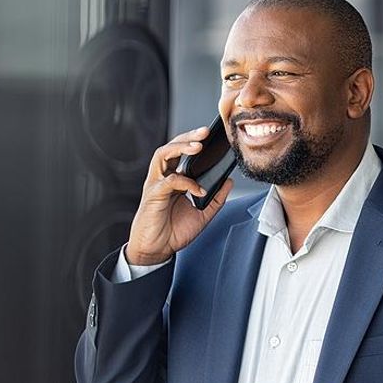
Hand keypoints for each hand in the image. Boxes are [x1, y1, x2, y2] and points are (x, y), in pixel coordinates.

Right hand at [125, 125, 233, 265]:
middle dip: (188, 136)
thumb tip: (229, 181)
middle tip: (205, 132)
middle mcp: (163, 177)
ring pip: (163, 154)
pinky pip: (169, 181)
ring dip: (180, 147)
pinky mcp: (153, 194)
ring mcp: (156, 184)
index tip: (215, 137)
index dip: (196, 141)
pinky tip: (198, 189)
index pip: (183, 153)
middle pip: (172, 146)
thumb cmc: (173, 232)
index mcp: (175, 179)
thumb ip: (216, 198)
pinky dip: (186, 182)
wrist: (156, 250)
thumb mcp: (202, 214)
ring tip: (197, 146)